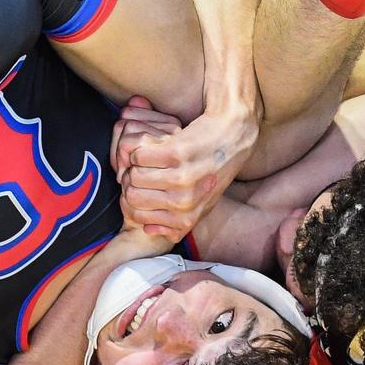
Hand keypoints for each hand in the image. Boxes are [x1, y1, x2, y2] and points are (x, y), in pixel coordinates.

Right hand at [113, 95, 258, 241]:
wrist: (234, 135)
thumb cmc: (217, 169)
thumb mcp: (203, 203)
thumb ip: (177, 222)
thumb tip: (148, 229)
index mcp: (188, 217)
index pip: (138, 217)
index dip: (131, 201)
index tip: (138, 187)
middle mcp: (184, 201)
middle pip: (132, 196)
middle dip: (131, 182)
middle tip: (140, 170)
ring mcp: (180, 177)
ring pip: (133, 175)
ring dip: (136, 165)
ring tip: (149, 159)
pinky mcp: (176, 153)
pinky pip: (139, 155)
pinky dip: (142, 149)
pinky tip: (156, 147)